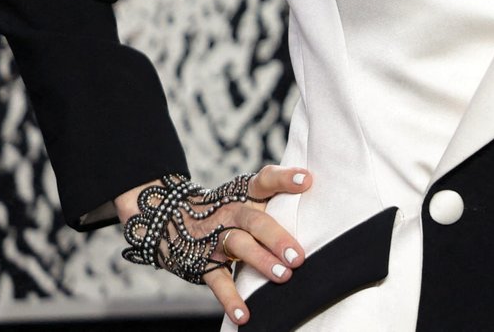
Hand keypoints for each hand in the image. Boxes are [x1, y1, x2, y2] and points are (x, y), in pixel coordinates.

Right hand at [115, 165, 311, 325]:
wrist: (174, 220)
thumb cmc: (231, 209)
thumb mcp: (249, 197)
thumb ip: (279, 199)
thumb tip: (320, 205)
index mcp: (245, 193)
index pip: (265, 180)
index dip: (284, 178)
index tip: (306, 180)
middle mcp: (231, 212)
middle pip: (255, 220)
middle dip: (277, 238)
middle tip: (298, 256)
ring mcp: (216, 237)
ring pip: (238, 246)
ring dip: (261, 261)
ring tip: (283, 276)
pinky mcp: (203, 262)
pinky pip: (218, 281)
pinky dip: (231, 299)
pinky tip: (244, 315)